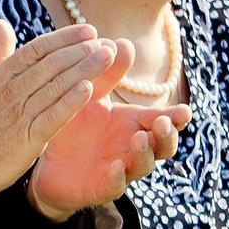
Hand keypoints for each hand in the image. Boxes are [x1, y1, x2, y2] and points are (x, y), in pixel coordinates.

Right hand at [0, 21, 117, 219]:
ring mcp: (18, 115)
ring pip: (56, 86)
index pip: (36, 49)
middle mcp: (10, 92)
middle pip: (51, 64)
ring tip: (108, 57)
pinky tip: (89, 89)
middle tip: (107, 42)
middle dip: (81, 51)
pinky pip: (52, 117)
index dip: (64, 38)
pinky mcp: (26, 139)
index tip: (89, 31)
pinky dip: (70, 103)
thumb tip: (1, 23)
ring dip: (84, 69)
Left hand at [28, 38, 188, 221]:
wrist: (44, 154)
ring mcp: (120, 168)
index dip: (175, 117)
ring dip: (145, 153)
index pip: (162, 119)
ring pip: (144, 165)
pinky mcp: (100, 186)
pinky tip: (117, 167)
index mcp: (133, 123)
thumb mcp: (88, 95)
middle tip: (162, 122)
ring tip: (139, 139)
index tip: (185, 112)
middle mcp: (132, 146)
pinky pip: (114, 186)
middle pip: (163, 145)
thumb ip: (105, 74)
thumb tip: (124, 42)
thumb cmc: (73, 122)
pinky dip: (118, 177)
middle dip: (167, 135)